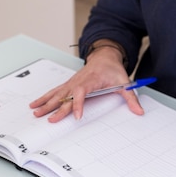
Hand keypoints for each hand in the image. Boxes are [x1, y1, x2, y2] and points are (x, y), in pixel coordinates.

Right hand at [29, 44, 144, 121]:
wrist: (105, 57)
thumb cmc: (112, 70)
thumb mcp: (124, 83)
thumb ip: (131, 98)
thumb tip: (139, 111)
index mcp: (91, 80)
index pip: (82, 92)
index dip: (78, 104)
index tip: (77, 116)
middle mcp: (78, 81)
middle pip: (66, 95)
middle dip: (56, 108)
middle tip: (49, 119)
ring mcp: (72, 82)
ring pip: (57, 93)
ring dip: (46, 103)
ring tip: (36, 112)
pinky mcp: (69, 84)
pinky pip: (55, 91)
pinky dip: (45, 97)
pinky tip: (36, 104)